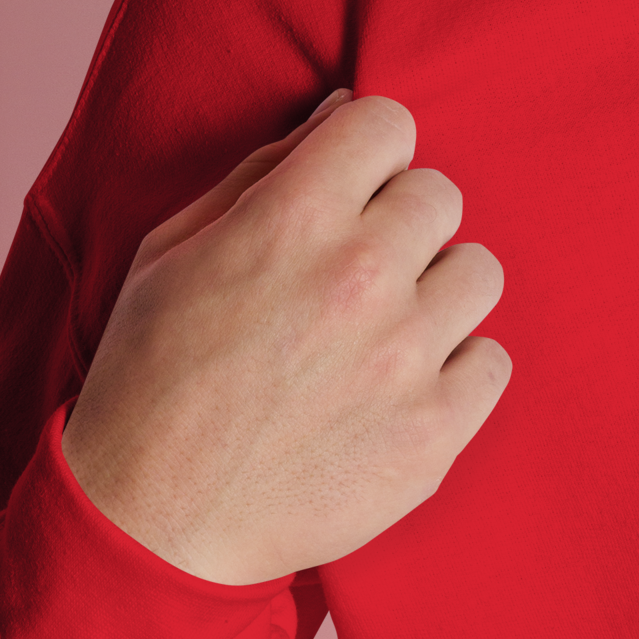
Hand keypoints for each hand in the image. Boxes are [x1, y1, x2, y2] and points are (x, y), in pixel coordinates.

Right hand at [60, 92, 509, 583]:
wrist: (145, 530)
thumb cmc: (149, 378)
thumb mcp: (175, 249)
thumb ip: (267, 168)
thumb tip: (342, 109)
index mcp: (294, 216)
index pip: (389, 120)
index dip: (367, 155)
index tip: (348, 192)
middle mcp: (361, 274)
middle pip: (440, 193)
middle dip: (399, 223)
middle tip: (354, 273)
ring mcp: (405, 356)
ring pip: (478, 271)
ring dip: (434, 295)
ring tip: (380, 333)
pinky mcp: (432, 433)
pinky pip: (493, 360)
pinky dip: (455, 373)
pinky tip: (400, 389)